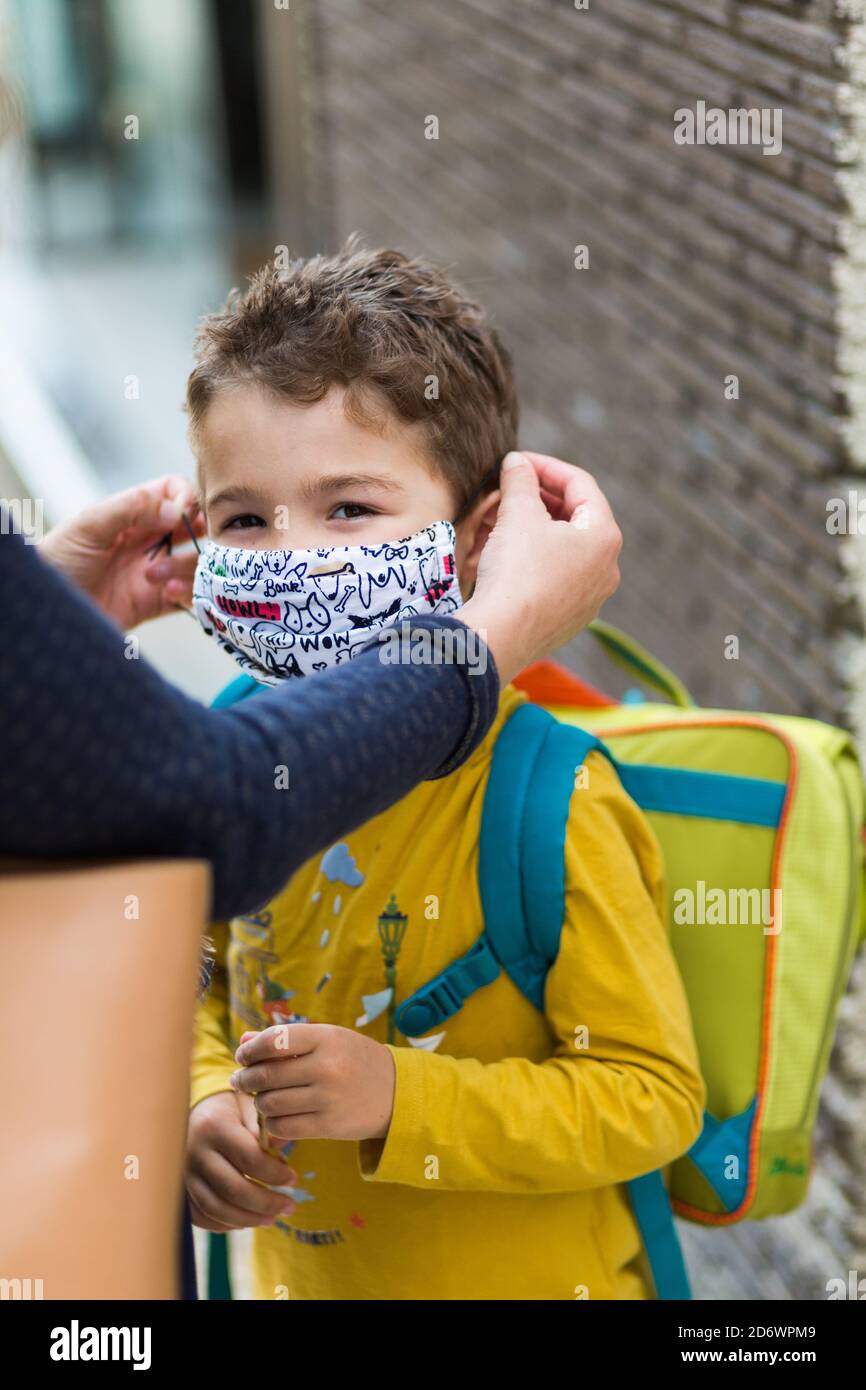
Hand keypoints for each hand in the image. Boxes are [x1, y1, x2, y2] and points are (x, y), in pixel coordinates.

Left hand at [38, 474, 205, 629]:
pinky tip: (166, 593)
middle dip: (200, 534)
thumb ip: (131, 508)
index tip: (187, 512)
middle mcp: (146, 540)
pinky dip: (186, 594)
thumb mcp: (89, 525)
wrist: (43, 611)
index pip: (173, 492)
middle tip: (194, 543)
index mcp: (131, 514)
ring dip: (185, 568)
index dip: (187, 497)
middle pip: (193, 527)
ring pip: (194, 563)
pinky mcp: (154, 603)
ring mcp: (153, 571)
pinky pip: (188, 597)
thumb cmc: (56, 561)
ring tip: (155, 577)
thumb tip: (177, 509)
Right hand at [186, 1089, 298, 1231]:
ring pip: (217, 1208)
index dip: (275, 1174)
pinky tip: (245, 1220)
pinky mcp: (180, 1190)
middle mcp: (195, 1152)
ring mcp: (184, 1174)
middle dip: (266, 1203)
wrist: (192, 1113)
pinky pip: (201, 1216)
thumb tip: (282, 1148)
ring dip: (249, 1219)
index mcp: (214, 1127)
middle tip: (289, 1206)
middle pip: (234, 1189)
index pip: (250, 1159)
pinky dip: (225, 1224)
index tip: (293, 1179)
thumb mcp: (248, 1106)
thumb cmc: (228, 1109)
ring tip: (272, 1219)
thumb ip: (264, 1128)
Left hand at [232, 1023, 395, 1142]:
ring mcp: (328, 1098)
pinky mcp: (328, 1126)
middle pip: (266, 1075)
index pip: (273, 1040)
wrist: (396, 1092)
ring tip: (261, 1098)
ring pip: (271, 1103)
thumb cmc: (354, 1060)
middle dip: (246, 1078)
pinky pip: (283, 1127)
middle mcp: (326, 1066)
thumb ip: (285, 1039)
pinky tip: (276, 1117)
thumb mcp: (326, 1040)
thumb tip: (244, 1039)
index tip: (243, 1055)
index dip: (250, 1049)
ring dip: (258, 1102)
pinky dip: (272, 1123)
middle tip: (240, 1080)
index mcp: (326, 1038)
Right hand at [458, 451, 620, 683]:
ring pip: (563, 550)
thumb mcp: (517, 513)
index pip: (581, 484)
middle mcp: (607, 568)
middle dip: (539, 499)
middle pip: (575, 518)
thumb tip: (517, 463)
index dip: (546, 466)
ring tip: (501, 520)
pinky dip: (533, 559)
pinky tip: (505, 554)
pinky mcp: (569, 620)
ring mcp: (590, 598)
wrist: (501, 636)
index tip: (517, 461)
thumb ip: (520, 480)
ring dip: (533, 529)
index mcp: (604, 536)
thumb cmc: (516, 571)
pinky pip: (555, 578)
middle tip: (509, 489)